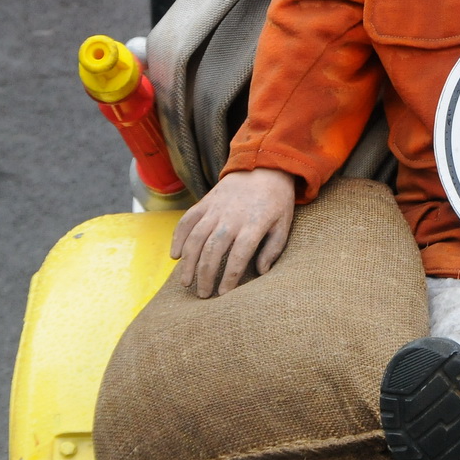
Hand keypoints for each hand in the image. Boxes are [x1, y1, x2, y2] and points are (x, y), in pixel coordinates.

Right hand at [170, 168, 297, 297]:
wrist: (265, 165)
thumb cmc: (277, 199)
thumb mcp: (284, 223)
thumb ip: (273, 249)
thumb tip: (261, 272)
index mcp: (254, 224)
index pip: (238, 256)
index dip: (230, 277)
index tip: (224, 294)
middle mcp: (232, 217)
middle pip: (213, 251)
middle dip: (206, 276)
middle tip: (203, 294)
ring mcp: (216, 209)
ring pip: (196, 239)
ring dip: (189, 263)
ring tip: (187, 282)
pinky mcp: (205, 202)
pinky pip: (187, 221)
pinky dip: (178, 238)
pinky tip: (175, 256)